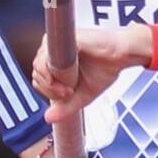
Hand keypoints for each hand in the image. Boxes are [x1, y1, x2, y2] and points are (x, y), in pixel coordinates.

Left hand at [31, 25, 151, 123]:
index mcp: (54, 60)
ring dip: (53, 82)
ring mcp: (58, 41)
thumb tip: (48, 118)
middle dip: (50, 89)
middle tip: (68, 92)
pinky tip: (68, 77)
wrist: (121, 56)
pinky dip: (55, 70)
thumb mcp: (82, 96)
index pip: (38, 79)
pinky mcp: (66, 38)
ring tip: (70, 86)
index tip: (65, 95)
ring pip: (39, 65)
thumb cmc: (104, 69)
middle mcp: (54, 49)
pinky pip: (50, 55)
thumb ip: (65, 108)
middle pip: (36, 73)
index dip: (48, 91)